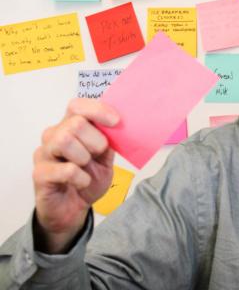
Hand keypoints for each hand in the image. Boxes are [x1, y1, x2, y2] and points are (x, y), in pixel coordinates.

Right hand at [32, 98, 118, 253]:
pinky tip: (82, 182)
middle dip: (95, 141)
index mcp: (70, 127)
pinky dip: (82, 178)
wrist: (72, 210)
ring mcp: (44, 154)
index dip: (97, 110)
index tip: (116, 121)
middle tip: (97, 156)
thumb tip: (120, 126)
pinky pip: (66, 169)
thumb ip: (109, 141)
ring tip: (86, 168)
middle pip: (75, 123)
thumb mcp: (105, 159)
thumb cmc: (86, 180)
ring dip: (85, 157)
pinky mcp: (40, 174)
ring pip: (65, 140)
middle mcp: (54, 136)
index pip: (78, 106)